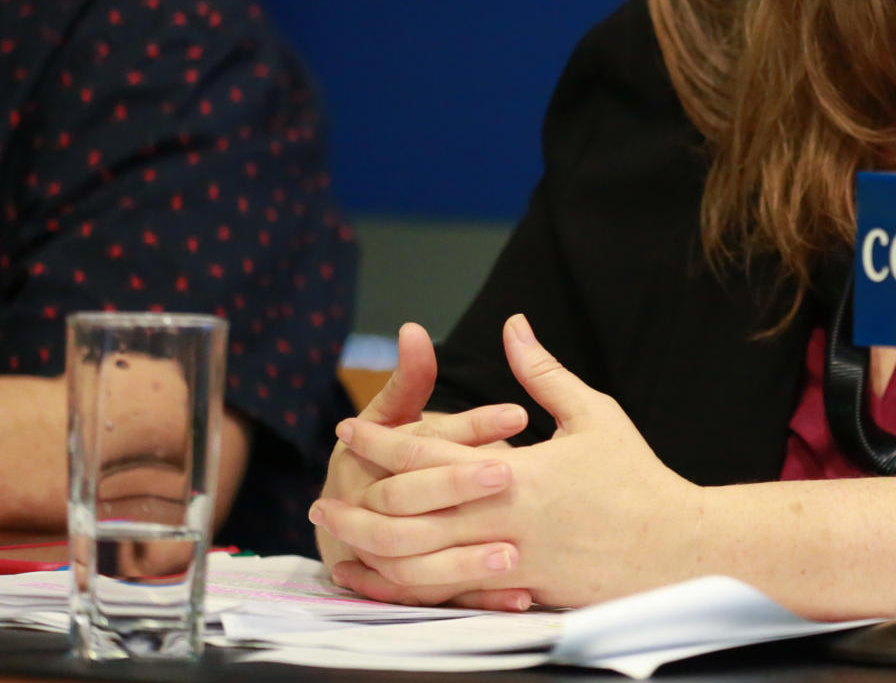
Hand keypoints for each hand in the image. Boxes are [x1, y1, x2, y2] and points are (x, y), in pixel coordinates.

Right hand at [313, 322, 533, 609]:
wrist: (340, 515)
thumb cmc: (376, 454)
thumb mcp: (392, 414)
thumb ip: (409, 376)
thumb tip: (414, 329)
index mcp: (369, 463)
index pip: (423, 442)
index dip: (470, 427)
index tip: (521, 415)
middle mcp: (374, 509)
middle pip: (414, 501)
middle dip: (463, 484)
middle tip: (515, 471)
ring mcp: (390, 553)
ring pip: (422, 561)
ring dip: (467, 556)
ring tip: (516, 550)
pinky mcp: (412, 586)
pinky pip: (443, 599)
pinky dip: (479, 597)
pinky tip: (522, 593)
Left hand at [320, 313, 702, 608]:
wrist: (676, 546)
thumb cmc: (636, 477)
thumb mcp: (593, 414)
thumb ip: (544, 373)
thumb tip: (514, 325)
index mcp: (516, 471)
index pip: (429, 452)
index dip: (382, 439)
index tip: (350, 427)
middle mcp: (503, 518)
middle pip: (408, 513)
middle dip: (359, 503)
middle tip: (323, 496)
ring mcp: (508, 563)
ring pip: (418, 564)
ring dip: (371, 550)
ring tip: (341, 539)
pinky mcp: (518, 595)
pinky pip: (448, 599)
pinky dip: (407, 592)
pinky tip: (385, 582)